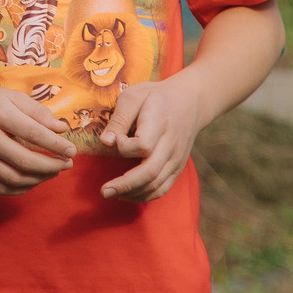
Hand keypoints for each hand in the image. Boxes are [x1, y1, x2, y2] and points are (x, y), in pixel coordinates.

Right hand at [0, 80, 75, 194]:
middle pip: (26, 161)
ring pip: (15, 179)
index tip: (72, 150)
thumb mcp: (10, 97)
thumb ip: (37, 111)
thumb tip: (61, 129)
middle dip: (52, 166)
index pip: (35, 134)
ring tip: (53, 171)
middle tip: (67, 163)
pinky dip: (22, 188)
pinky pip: (2, 188)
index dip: (57, 145)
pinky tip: (34, 179)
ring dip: (40, 179)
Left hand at [98, 75, 205, 200]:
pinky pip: (163, 188)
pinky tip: (127, 195)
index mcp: (159, 124)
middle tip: (104, 191)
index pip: (143, 145)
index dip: (125, 146)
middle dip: (125, 184)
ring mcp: (176, 159)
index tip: (116, 139)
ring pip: (156, 184)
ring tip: (111, 194)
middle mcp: (170, 145)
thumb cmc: (155, 97)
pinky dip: (145, 196)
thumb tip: (106, 142)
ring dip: (132, 193)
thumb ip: (119, 119)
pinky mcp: (177, 168)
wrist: (189, 102)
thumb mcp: (134, 96)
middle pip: (150, 172)